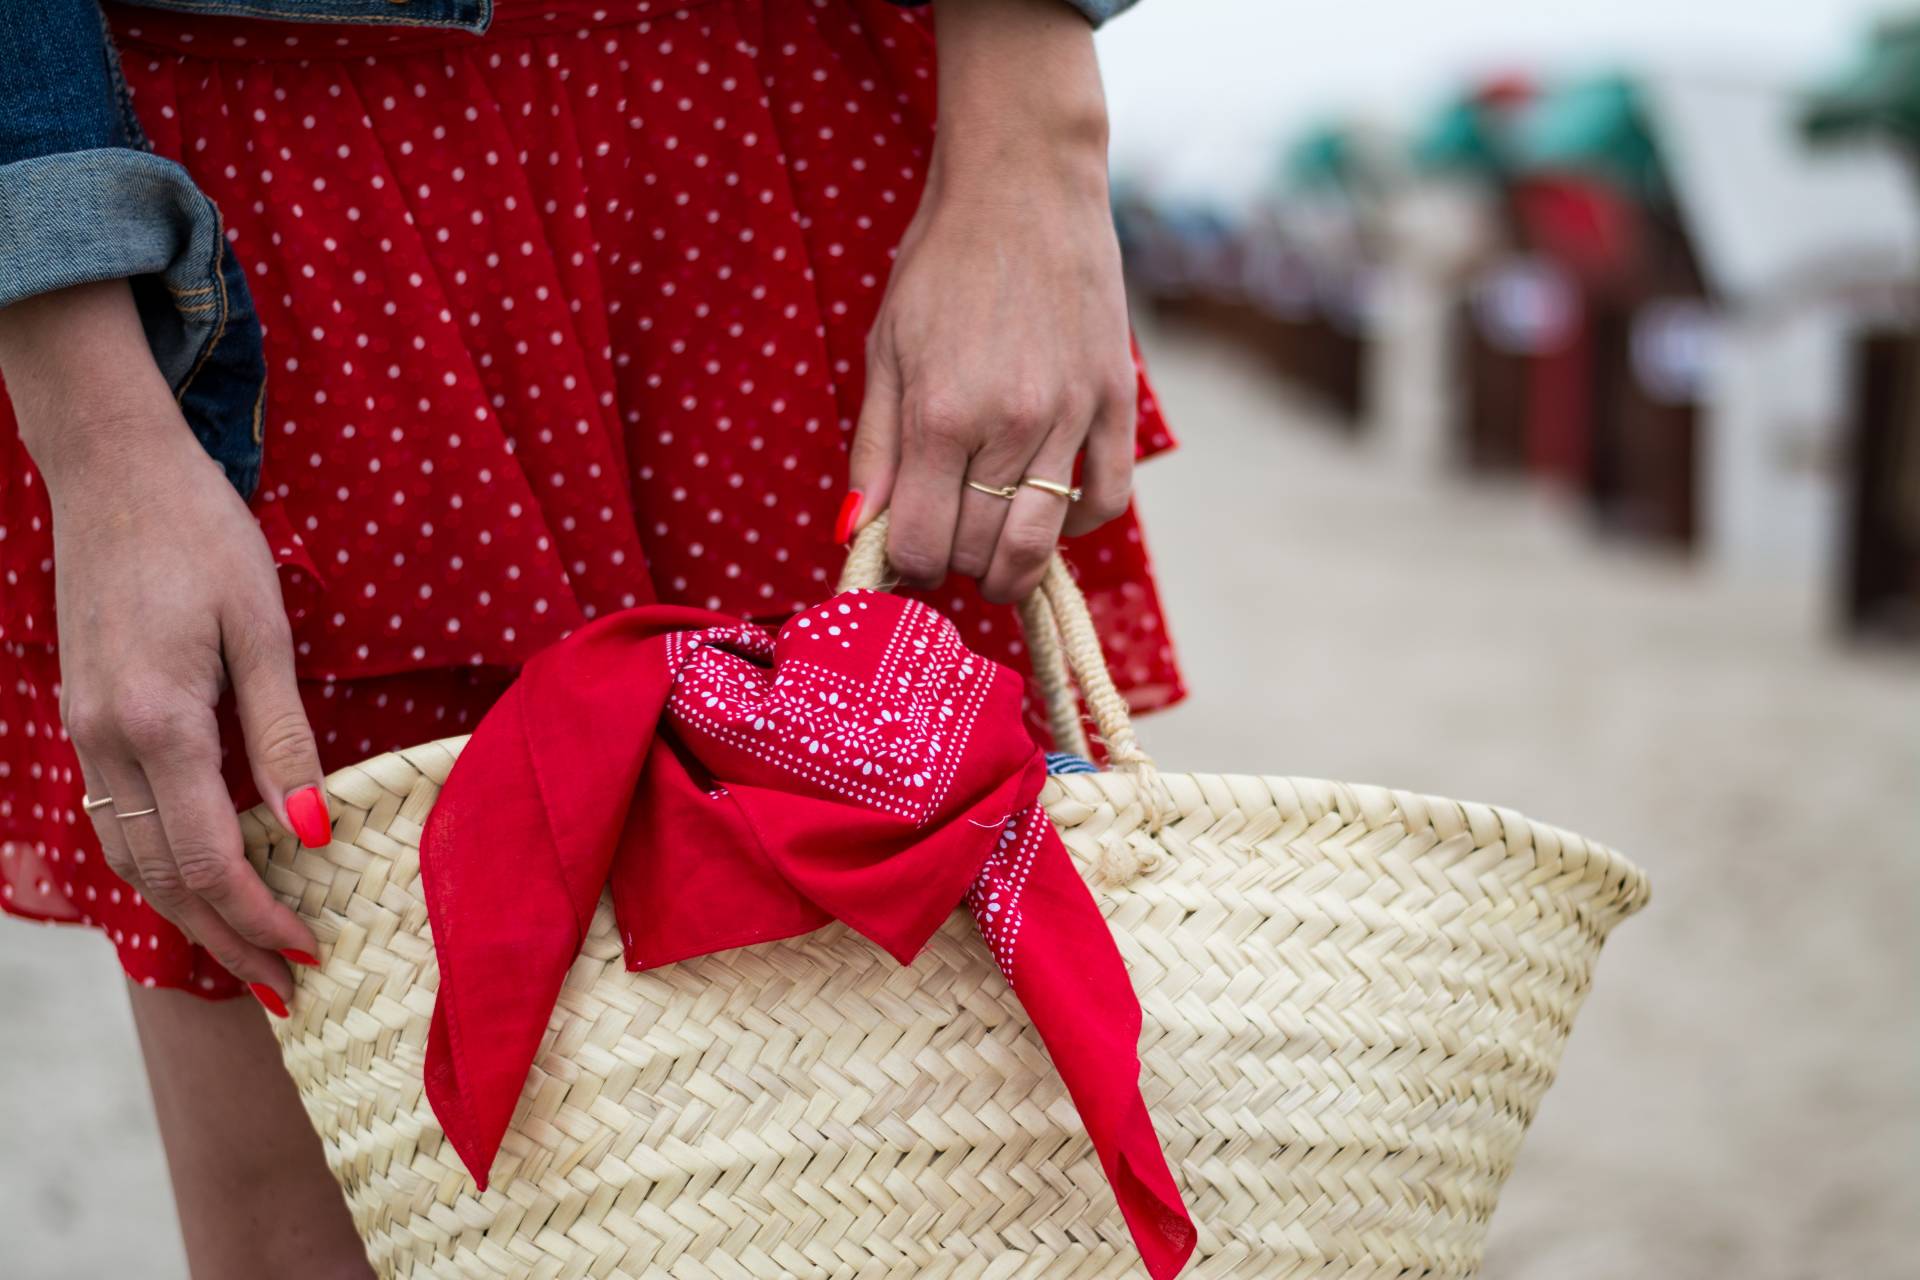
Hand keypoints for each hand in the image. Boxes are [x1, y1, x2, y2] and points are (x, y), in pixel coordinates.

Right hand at [1, 281, 322, 1006]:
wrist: (115, 472)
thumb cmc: (204, 536)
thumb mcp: (264, 630)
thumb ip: (283, 736)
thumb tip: (313, 829)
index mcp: (159, 723)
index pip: (208, 860)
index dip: (259, 918)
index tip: (311, 953)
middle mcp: (107, 741)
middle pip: (160, 880)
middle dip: (224, 941)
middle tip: (286, 989)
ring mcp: (85, 732)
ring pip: (128, 859)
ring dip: (188, 916)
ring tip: (250, 954)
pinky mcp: (85, 718)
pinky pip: (115, 820)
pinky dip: (159, 868)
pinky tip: (203, 883)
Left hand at [845, 0, 1135, 604]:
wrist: (1025, 184)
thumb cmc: (941, 262)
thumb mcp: (886, 348)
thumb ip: (873, 448)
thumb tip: (855, 533)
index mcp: (940, 413)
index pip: (920, 543)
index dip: (905, 566)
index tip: (903, 553)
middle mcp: (1008, 423)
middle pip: (979, 553)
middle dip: (952, 566)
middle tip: (943, 541)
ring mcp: (1071, 414)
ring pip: (1041, 543)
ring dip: (1010, 568)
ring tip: (991, 552)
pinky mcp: (1115, 400)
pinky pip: (1106, 501)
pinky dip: (1076, 526)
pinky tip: (1049, 511)